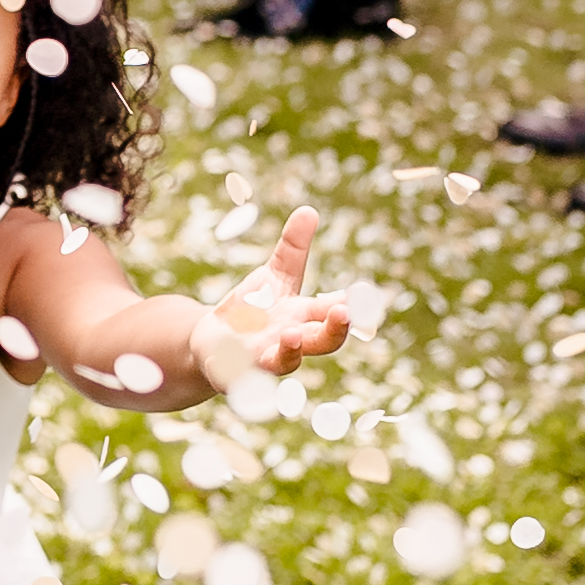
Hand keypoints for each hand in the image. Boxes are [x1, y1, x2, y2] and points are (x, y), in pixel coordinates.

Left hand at [187, 205, 353, 388]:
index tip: (369, 296)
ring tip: (289, 334)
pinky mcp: (236, 372)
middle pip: (323, 340)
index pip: (334, 310)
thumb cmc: (255, 309)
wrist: (215, 341)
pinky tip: (228, 359)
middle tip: (344, 312)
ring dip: (291, 350)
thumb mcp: (273, 277)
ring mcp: (266, 358)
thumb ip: (292, 249)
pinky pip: (239, 374)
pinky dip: (236, 368)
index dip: (354, 305)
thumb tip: (309, 210)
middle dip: (335, 329)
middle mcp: (293, 340)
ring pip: (286, 362)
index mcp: (304, 315)